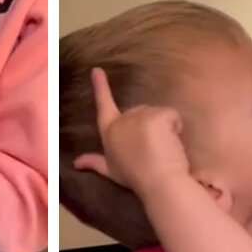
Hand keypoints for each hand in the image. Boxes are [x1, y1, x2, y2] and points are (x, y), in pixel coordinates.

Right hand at [71, 68, 190, 194]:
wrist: (157, 181)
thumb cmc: (134, 177)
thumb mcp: (111, 171)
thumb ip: (94, 163)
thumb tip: (75, 162)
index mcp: (109, 131)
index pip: (104, 105)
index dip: (100, 87)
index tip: (97, 70)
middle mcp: (122, 119)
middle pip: (139, 113)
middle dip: (148, 127)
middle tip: (152, 150)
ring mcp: (140, 115)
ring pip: (157, 114)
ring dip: (164, 128)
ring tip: (162, 149)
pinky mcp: (158, 115)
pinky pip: (172, 116)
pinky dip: (176, 128)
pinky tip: (171, 144)